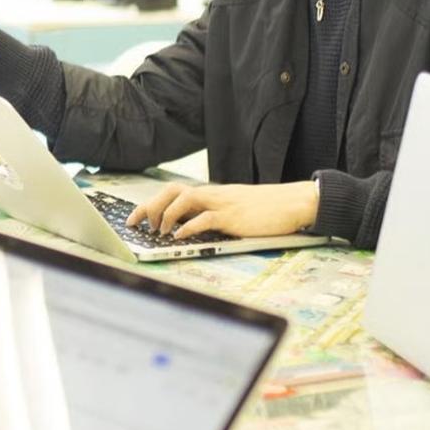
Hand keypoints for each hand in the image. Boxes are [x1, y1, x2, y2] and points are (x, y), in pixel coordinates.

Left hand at [127, 181, 319, 239]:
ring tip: (157, 231)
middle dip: (150, 206)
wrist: (294, 202)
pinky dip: (188, 227)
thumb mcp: (237, 210)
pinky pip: (205, 218)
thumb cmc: (268, 209)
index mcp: (213, 194)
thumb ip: (216, 215)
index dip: (152, 202)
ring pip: (184, 199)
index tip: (135, 217)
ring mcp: (223, 203)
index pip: (175, 191)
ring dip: (166, 215)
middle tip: (136, 223)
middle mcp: (214, 195)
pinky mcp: (233, 216)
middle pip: (172, 191)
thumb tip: (193, 229)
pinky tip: (179, 237)